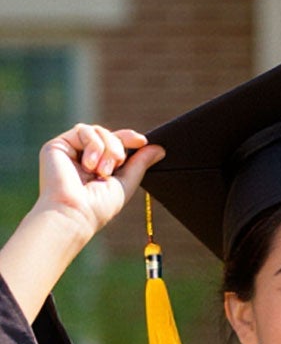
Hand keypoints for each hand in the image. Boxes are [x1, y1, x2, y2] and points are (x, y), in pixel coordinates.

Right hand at [34, 125, 159, 243]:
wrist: (75, 212)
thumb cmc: (99, 206)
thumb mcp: (126, 183)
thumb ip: (140, 164)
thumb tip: (159, 148)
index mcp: (98, 165)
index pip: (115, 143)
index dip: (129, 138)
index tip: (142, 141)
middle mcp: (83, 157)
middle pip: (108, 134)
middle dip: (118, 147)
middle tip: (116, 166)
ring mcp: (70, 150)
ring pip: (97, 130)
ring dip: (107, 148)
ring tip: (102, 171)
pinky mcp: (57, 145)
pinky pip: (83, 130)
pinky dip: (93, 145)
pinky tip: (89, 165)